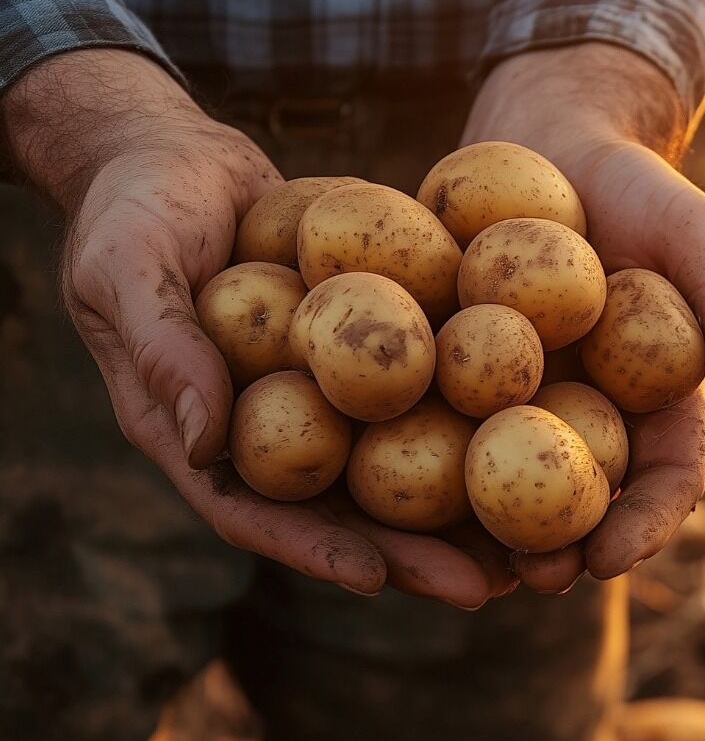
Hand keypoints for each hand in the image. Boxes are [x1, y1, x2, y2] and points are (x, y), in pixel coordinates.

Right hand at [4, 50, 511, 604]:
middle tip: (488, 586)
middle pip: (347, 507)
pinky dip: (476, 408)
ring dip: (464, 504)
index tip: (374, 578)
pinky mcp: (368, 343)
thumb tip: (208, 443)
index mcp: (203, 433)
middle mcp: (274, 425)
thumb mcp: (127, 270)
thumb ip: (164, 350)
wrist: (179, 155)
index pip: (256, 512)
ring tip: (533, 540)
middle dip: (414, 553)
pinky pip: (426, 380)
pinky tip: (540, 425)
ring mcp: (325, 388)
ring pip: (399, 458)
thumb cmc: (132, 211)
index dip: (313, 549)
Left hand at [462, 43, 704, 588]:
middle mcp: (590, 410)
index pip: (667, 475)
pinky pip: (441, 417)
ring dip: (489, 528)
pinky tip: (387, 482)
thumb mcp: (690, 227)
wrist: (553, 141)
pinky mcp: (460, 367)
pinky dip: (424, 454)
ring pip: (509, 477)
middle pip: (583, 496)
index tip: (615, 560)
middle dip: (563, 547)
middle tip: (534, 579)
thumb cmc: (636, 187)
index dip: (648, 524)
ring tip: (460, 565)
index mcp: (657, 396)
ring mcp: (522, 395)